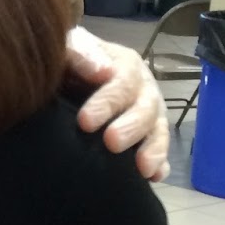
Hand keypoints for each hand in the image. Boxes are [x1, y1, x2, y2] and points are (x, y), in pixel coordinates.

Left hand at [64, 27, 169, 181]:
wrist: (64, 79)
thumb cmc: (66, 62)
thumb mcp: (67, 48)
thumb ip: (80, 52)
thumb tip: (103, 71)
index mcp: (124, 65)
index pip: (123, 81)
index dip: (107, 101)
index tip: (85, 121)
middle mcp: (142, 89)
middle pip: (145, 108)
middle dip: (131, 126)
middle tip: (112, 142)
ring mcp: (147, 114)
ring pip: (157, 130)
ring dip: (153, 149)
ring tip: (143, 168)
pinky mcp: (146, 137)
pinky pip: (158, 151)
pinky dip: (159, 163)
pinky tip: (154, 177)